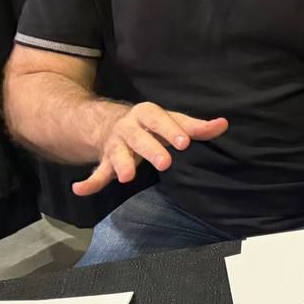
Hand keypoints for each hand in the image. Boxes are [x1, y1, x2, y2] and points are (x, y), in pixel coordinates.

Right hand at [72, 103, 228, 195]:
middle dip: (151, 150)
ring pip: (117, 154)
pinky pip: (97, 172)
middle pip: (139, 138)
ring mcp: (115, 144)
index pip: (160, 120)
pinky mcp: (105, 161)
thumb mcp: (173, 121)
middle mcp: (129, 127)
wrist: (112, 123)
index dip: (171, 130)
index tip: (184, 142)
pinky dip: (89, 181)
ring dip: (121, 165)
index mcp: (147, 114)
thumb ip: (196, 126)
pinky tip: (80, 189)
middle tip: (165, 163)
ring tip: (126, 178)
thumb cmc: (154, 125)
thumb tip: (224, 124)